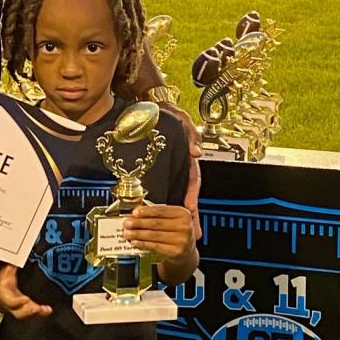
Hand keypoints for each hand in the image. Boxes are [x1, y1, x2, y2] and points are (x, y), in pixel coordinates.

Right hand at [0, 264, 51, 319]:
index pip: (10, 302)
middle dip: (28, 311)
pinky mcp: (24, 311)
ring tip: (46, 309)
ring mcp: (17, 310)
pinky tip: (47, 310)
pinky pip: (31, 314)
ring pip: (25, 315)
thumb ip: (11, 267)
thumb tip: (17, 257)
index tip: (26, 299)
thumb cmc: (1, 282)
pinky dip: (40, 313)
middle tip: (37, 308)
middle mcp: (10, 306)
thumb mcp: (4, 273)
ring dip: (36, 313)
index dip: (18, 302)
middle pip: (18, 313)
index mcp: (4, 296)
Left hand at [123, 203, 195, 261]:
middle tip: (127, 223)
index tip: (134, 212)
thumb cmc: (177, 232)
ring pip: (154, 235)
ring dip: (138, 234)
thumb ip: (158, 215)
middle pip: (156, 223)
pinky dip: (143, 244)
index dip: (146, 211)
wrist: (187, 252)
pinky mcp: (176, 252)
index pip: (161, 210)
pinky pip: (155, 246)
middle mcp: (184, 226)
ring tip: (128, 233)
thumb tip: (136, 213)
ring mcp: (182, 240)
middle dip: (139, 223)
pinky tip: (136, 242)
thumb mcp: (173, 220)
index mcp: (183, 214)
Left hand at [159, 102, 201, 238]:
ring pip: (172, 195)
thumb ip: (190, 133)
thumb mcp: (180, 118)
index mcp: (185, 157)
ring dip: (175, 215)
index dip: (192, 195)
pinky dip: (156, 205)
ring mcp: (165, 169)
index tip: (191, 210)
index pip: (192, 179)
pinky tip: (154, 218)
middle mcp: (177, 166)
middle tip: (194, 233)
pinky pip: (156, 189)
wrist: (142, 105)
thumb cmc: (163, 111)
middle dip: (190, 214)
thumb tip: (197, 152)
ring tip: (178, 234)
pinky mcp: (153, 170)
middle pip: (185, 193)